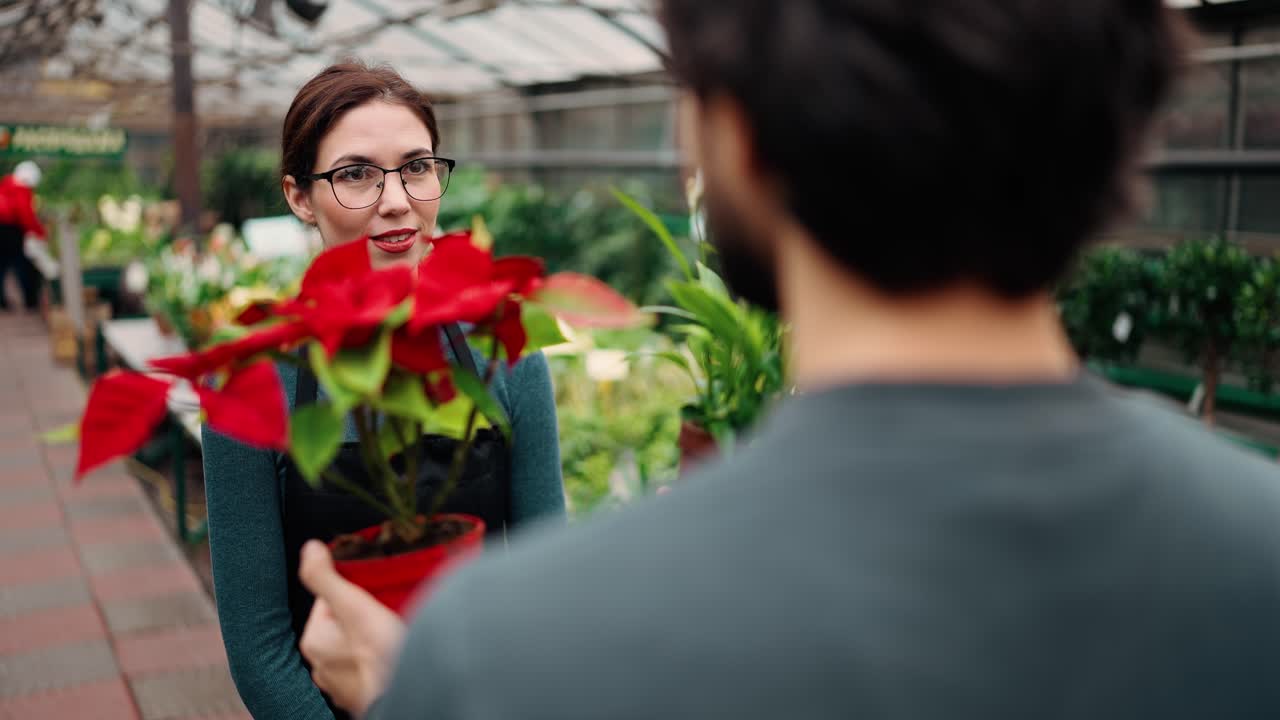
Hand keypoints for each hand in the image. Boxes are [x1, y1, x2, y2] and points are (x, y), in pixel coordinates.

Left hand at [298, 540, 406, 717]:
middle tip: (387, 612)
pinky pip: (369, 667)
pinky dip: (380, 660)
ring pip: (357, 647)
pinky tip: (394, 655)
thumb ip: (326, 577)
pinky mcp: (362, 694)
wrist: (408, 692)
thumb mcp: (353, 605)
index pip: (329, 599)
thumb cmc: (382, 655)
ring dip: (373, 639)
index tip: (373, 593)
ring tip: (394, 633)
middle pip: (344, 623)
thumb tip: (309, 549)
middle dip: (365, 615)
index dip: (355, 590)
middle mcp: (321, 665)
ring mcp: (342, 684)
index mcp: (314, 640)